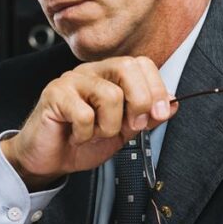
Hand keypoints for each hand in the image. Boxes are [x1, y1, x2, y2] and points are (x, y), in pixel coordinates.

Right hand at [2, 56, 176, 189]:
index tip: (159, 114)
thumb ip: (146, 116)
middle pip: (127, 67)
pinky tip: (77, 135)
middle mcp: (91, 72)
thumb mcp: (123, 131)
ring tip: (95, 133)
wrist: (50, 160)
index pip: (141, 64)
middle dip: (139, 102)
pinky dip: (86, 134)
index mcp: (109, 76)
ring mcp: (71, 81)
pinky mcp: (54, 94)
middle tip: (130, 126)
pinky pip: (84, 114)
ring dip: (108, 126)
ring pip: (109, 95)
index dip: (156, 88)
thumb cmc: (81, 141)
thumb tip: (173, 103)